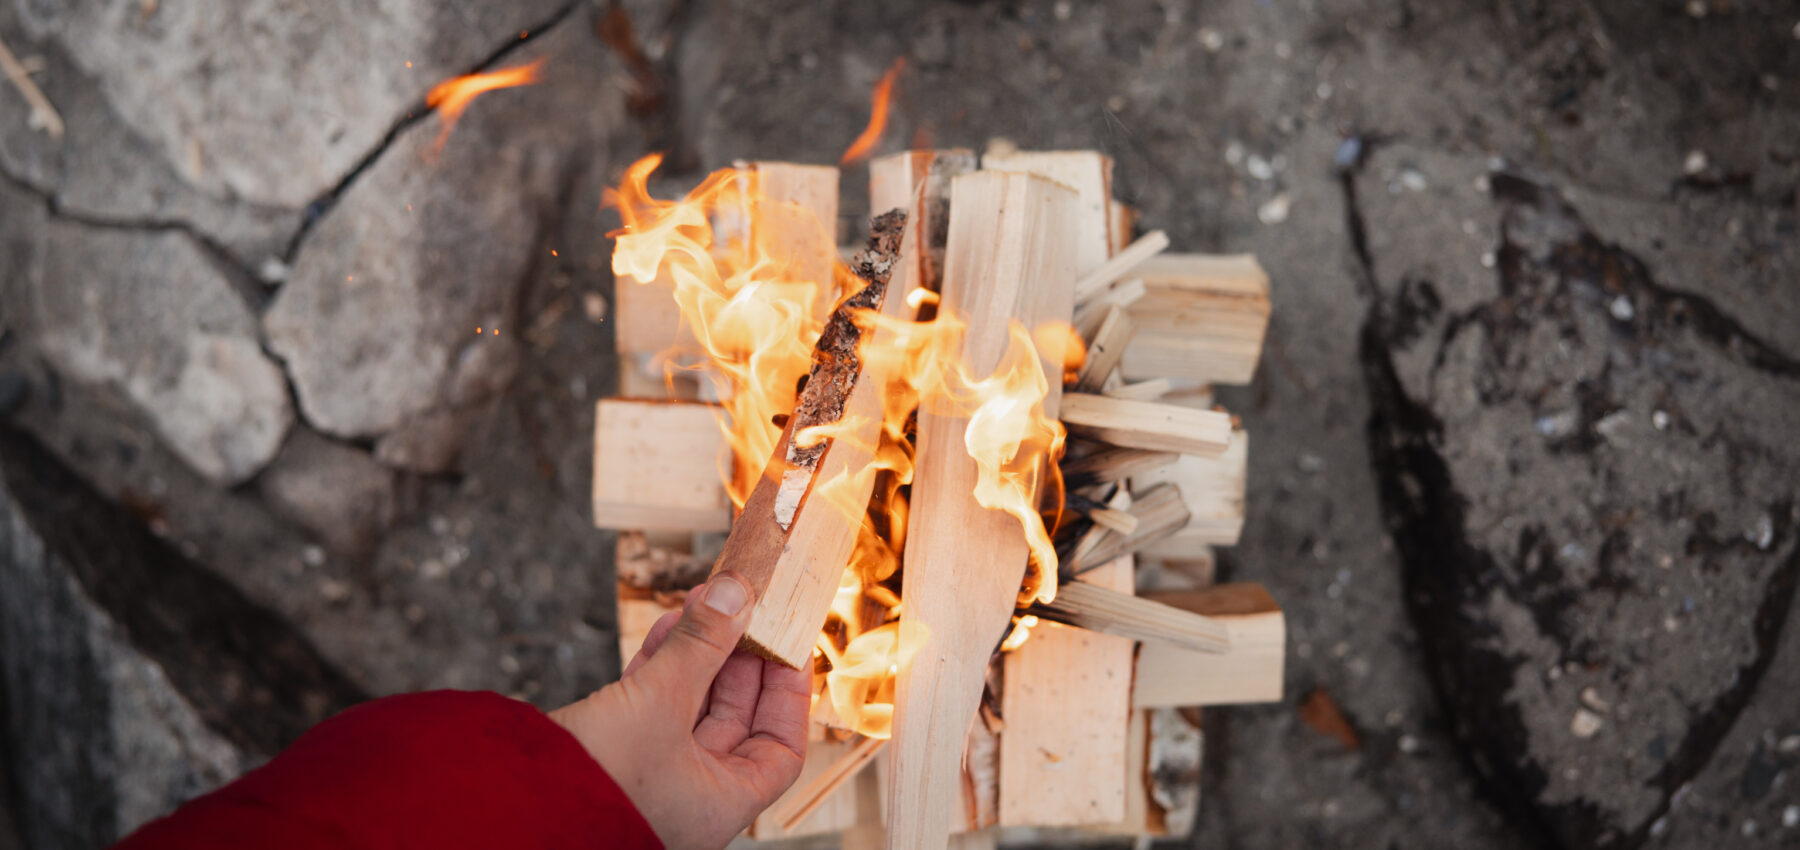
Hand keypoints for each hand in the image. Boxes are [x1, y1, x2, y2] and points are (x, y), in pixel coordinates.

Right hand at [550, 572, 810, 848]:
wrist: (503, 809)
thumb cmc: (592, 779)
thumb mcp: (658, 702)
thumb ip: (702, 645)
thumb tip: (737, 593)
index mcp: (720, 802)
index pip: (780, 748)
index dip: (789, 696)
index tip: (789, 645)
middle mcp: (692, 794)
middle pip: (735, 718)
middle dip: (738, 657)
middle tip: (742, 606)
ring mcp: (652, 776)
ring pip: (691, 706)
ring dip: (698, 653)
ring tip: (700, 603)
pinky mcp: (615, 756)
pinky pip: (653, 706)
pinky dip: (662, 667)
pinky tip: (666, 627)